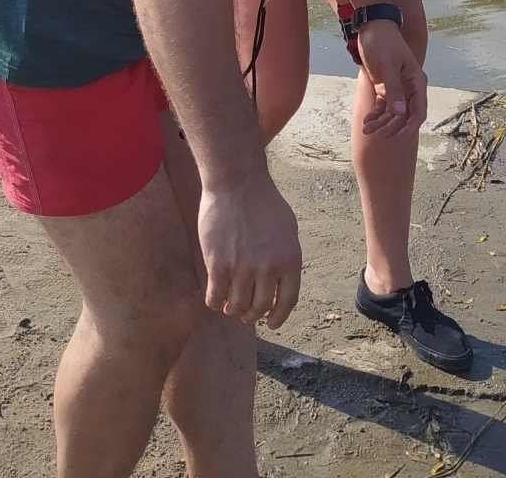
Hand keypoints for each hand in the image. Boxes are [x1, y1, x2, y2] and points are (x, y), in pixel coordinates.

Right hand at [197, 177, 301, 329]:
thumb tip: (280, 284)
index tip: (271, 323)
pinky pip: (216, 298)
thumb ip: (286, 257)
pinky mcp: (218, 265)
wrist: (237, 182)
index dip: (278, 317)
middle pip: (259, 308)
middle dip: (252, 315)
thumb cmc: (263, 202)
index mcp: (290, 259)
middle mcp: (268, 268)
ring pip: (236, 306)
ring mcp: (242, 268)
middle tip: (245, 314)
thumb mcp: (287, 229)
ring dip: (233, 310)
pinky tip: (216, 297)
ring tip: (230, 306)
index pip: (287, 301)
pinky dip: (215, 302)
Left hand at [356, 19, 427, 141]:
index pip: (418, 112)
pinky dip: (376, 115)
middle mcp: (410, 88)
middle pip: (405, 116)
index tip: (397, 138)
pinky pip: (383, 106)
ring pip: (393, 113)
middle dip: (392, 127)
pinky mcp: (385, 87)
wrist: (371, 27)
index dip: (410, 127)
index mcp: (416, 82)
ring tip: (367, 130)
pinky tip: (368, 121)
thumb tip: (401, 113)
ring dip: (382, 123)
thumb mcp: (387, 66)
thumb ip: (394, 90)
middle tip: (376, 135)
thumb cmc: (382, 43)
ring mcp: (398, 88)